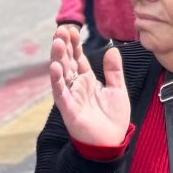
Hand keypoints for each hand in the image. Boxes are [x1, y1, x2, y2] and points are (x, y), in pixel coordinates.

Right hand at [49, 26, 130, 146]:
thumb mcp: (117, 89)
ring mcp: (71, 97)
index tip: (72, 29)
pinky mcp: (69, 110)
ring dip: (58, 58)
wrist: (111, 143)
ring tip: (57, 42)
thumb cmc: (113, 118)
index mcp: (88, 81)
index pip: (78, 58)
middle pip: (67, 62)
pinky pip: (61, 94)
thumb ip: (114, 70)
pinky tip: (55, 67)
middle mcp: (77, 86)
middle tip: (61, 29)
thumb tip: (111, 49)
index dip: (75, 44)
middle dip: (64, 46)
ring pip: (61, 75)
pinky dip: (57, 81)